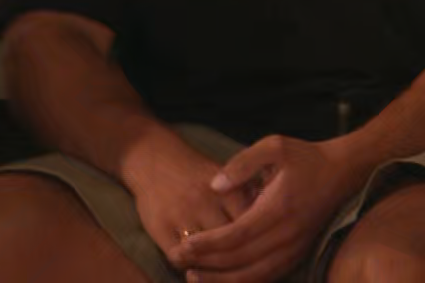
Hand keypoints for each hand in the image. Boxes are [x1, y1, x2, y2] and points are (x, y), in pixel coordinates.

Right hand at [121, 132, 258, 273]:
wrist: (152, 156)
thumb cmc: (195, 172)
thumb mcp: (228, 178)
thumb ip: (249, 198)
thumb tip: (272, 221)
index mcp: (227, 191)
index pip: (252, 228)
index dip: (259, 244)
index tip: (260, 250)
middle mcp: (205, 202)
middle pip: (232, 245)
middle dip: (239, 258)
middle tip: (242, 263)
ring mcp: (182, 215)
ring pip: (205, 256)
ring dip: (213, 268)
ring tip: (218, 269)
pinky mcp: (160, 226)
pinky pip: (179, 258)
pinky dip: (188, 265)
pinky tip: (193, 263)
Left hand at [177, 135, 365, 281]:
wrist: (343, 173)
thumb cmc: (305, 157)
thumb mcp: (274, 146)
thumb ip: (242, 163)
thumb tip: (215, 185)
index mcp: (278, 209)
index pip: (237, 235)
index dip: (208, 244)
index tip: (183, 245)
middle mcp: (287, 234)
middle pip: (242, 260)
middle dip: (208, 265)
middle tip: (179, 262)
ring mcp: (295, 248)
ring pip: (256, 275)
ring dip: (224, 280)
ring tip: (196, 277)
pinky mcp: (298, 254)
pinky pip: (270, 276)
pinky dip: (246, 282)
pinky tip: (224, 280)